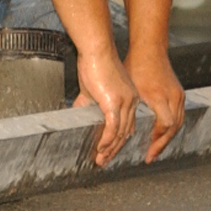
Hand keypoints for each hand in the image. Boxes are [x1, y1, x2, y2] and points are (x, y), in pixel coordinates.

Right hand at [70, 48, 143, 166]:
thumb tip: (78, 113)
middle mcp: (131, 101)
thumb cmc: (94, 63)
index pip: (128, 125)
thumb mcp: (92, 88)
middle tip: (104, 161)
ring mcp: (125, 102)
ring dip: (110, 148)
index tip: (110, 151)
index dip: (119, 140)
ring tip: (100, 159)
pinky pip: (112, 127)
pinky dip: (107, 140)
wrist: (96, 50)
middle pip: (126, 133)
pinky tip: (100, 148)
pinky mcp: (114, 102)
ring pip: (120, 133)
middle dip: (115, 149)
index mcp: (130, 98)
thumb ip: (89, 103)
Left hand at [125, 43, 184, 161]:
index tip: (146, 153)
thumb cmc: (135, 65)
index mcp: (159, 96)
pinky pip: (177, 116)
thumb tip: (110, 127)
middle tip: (150, 157)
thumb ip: (125, 108)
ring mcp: (178, 95)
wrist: (150, 48)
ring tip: (154, 149)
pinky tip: (159, 134)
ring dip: (166, 138)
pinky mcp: (179, 93)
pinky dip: (169, 128)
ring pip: (177, 124)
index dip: (156, 142)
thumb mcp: (129, 88)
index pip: (164, 126)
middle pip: (173, 129)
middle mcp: (173, 97)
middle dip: (161, 145)